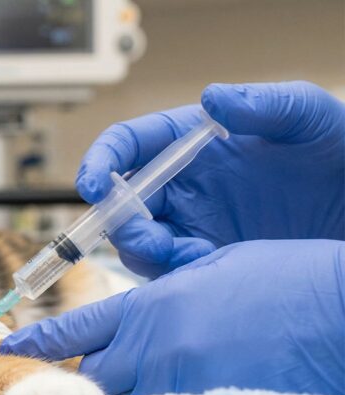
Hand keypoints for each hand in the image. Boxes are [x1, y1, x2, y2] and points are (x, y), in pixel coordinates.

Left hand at [0, 240, 344, 394]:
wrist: (334, 308)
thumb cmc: (284, 281)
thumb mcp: (210, 273)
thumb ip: (165, 300)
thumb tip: (142, 320)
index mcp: (149, 308)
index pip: (76, 331)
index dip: (40, 342)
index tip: (13, 347)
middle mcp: (153, 349)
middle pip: (91, 380)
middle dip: (80, 388)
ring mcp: (179, 386)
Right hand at [77, 81, 344, 277]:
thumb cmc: (341, 155)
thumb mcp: (310, 119)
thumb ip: (265, 104)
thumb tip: (214, 98)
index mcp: (193, 141)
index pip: (128, 146)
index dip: (100, 163)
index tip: (92, 187)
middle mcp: (183, 184)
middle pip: (121, 202)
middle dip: (121, 222)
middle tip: (149, 237)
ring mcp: (192, 224)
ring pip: (137, 243)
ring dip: (149, 253)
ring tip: (193, 256)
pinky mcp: (206, 261)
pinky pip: (167, 274)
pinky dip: (174, 277)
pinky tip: (209, 270)